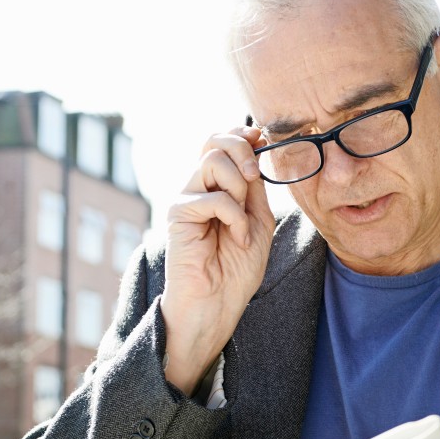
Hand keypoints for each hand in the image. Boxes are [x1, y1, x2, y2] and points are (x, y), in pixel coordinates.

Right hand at [160, 126, 275, 394]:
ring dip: (238, 187)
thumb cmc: (237, 269)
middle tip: (254, 177)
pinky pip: (213, 197)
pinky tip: (237, 240)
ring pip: (212, 161)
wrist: (218, 304)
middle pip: (213, 140)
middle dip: (242, 150)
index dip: (242, 134)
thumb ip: (254, 185)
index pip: (221, 141)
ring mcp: (186, 199)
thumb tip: (256, 145)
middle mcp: (197, 188)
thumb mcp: (258, 219)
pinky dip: (235, 218)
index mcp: (216, 186)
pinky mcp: (177, 214)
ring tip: (243, 220)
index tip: (262, 139)